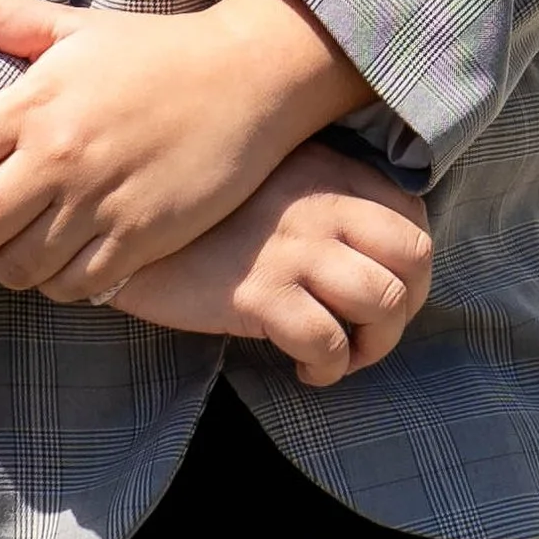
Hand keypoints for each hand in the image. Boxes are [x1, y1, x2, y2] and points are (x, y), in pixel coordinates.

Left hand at [0, 0, 371, 301]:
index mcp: (35, 102)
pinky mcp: (140, 240)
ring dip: (10, 260)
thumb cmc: (153, 50)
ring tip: (26, 236)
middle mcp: (61, 158)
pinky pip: (71, 287)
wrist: (249, 79)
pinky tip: (69, 252)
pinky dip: (59, 280)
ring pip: (16, 269)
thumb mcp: (72, 23)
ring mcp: (101, 204)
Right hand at [103, 143, 433, 387]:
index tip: (383, 287)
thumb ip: (319, 191)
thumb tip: (366, 242)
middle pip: (415, 258)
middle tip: (372, 330)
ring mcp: (292, 250)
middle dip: (408, 306)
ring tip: (343, 353)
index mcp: (327, 169)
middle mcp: (320, 204)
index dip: (410, 264)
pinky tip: (305, 369)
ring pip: (383, 303)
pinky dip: (329, 368)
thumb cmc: (201, 211)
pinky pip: (327, 343)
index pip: (412, 215)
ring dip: (375, 344)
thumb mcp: (267, 176)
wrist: (124, 227)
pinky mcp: (259, 295)